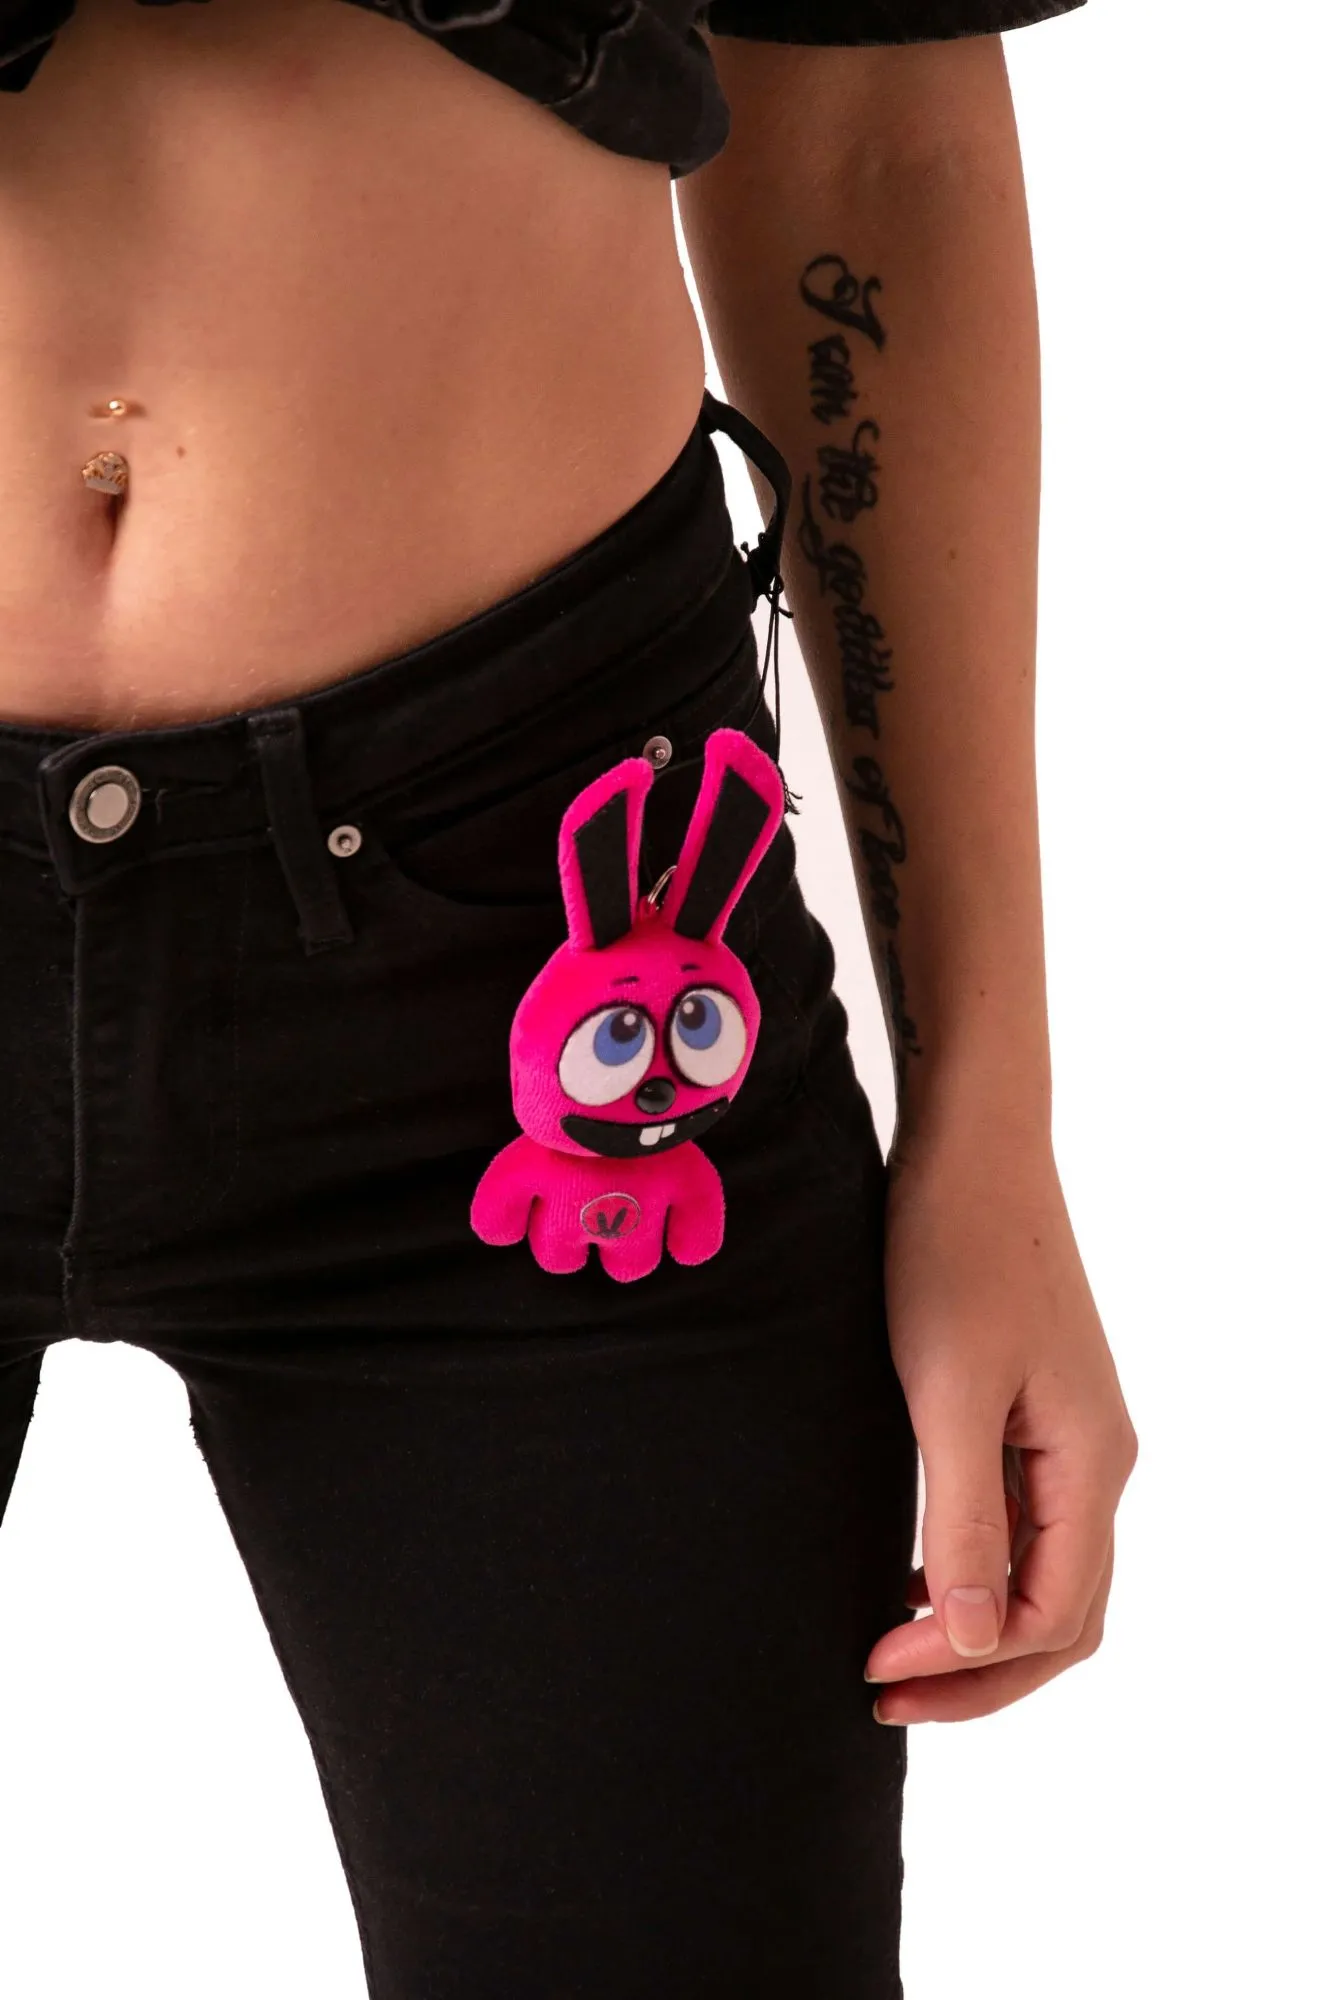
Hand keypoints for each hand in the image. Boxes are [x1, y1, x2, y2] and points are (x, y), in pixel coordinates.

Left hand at [864, 1131, 1136, 1722]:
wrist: (972, 1145)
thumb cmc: (954, 1251)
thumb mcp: (947, 1393)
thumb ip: (964, 1517)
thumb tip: (974, 1639)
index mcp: (1090, 1461)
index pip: (1049, 1616)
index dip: (965, 1664)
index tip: (872, 1664)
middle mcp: (1097, 1457)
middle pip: (1062, 1612)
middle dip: (979, 1672)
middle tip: (880, 1693)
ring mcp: (1071, 1432)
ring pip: (1045, 1571)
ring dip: (977, 1628)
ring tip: (890, 1652)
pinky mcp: (1036, 1407)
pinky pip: (1024, 1521)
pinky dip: (976, 1569)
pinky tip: (913, 1576)